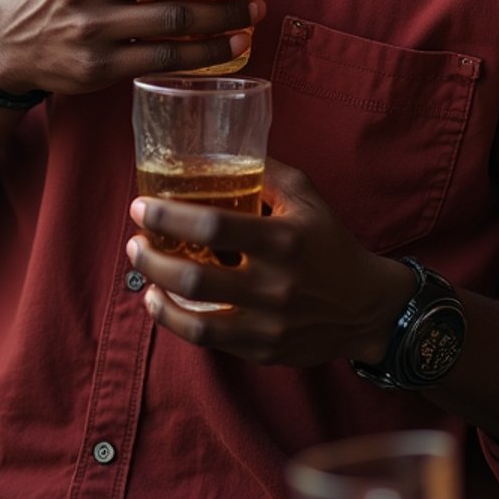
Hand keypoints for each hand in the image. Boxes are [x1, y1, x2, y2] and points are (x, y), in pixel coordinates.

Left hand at [127, 157, 413, 364]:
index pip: (213, 227)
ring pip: (194, 316)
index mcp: (284, 239)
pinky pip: (207, 339)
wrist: (364, 306)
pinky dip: (175, 321)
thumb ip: (267, 171)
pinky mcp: (262, 350)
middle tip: (134, 239)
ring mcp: (267, 323)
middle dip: (152, 256)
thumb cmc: (329, 242)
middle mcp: (274, 284)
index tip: (141, 206)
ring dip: (157, 289)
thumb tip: (221, 148)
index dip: (168, 217)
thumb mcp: (307, 195)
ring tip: (142, 267)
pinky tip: (160, 302)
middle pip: (194, 277)